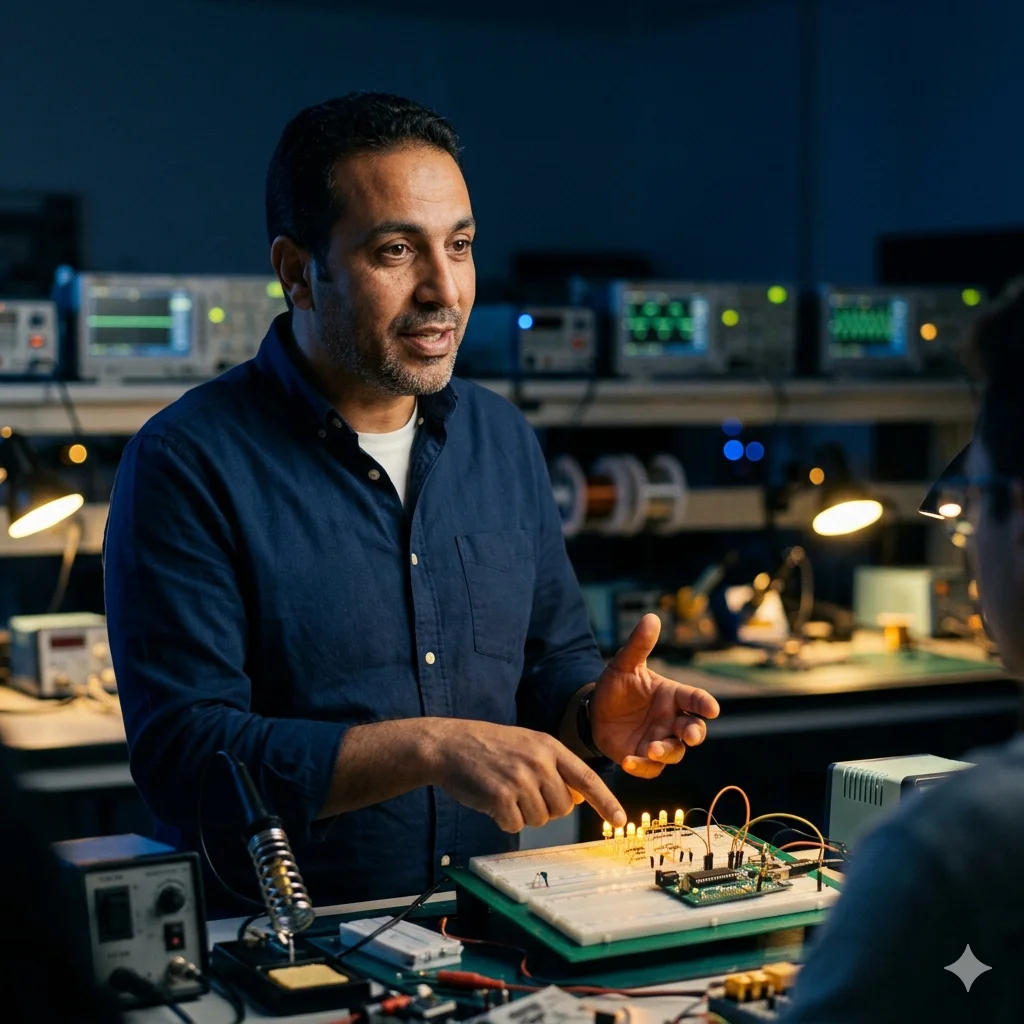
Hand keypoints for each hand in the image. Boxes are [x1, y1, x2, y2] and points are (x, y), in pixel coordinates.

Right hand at [425, 719, 626, 831]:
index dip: (606, 801)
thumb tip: (578, 796)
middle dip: (546, 807)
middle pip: (563, 807)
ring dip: (523, 813)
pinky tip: (492, 800)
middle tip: (521, 791)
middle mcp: (539, 761)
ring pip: (540, 819)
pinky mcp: (501, 796)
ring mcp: (520, 778)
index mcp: (549, 746)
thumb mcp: (527, 745)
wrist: (449, 745)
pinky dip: (503, 819)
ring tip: (504, 791)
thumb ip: (553, 766)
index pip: (587, 777)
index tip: (620, 820)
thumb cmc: (488, 747)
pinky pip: (515, 825)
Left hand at [590, 613, 719, 778]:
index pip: (694, 699)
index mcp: (672, 696)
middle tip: (690, 734)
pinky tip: (629, 761)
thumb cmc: (617, 687)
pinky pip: (650, 769)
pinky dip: (642, 767)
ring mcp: (659, 741)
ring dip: (666, 751)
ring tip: (651, 749)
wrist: (594, 712)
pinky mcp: (644, 759)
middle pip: (693, 729)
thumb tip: (651, 617)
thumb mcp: (624, 665)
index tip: (711, 708)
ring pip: (675, 752)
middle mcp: (671, 720)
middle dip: (695, 732)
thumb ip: (639, 645)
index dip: (704, 704)